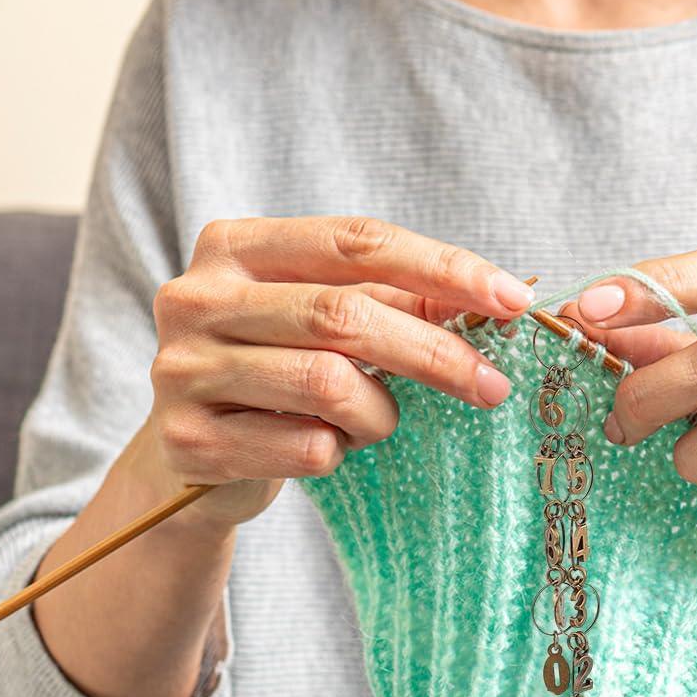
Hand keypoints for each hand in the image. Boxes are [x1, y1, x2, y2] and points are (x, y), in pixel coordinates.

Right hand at [146, 216, 534, 526]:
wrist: (190, 456)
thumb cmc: (276, 373)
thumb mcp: (328, 323)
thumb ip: (397, 301)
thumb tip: (495, 296)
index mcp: (234, 246)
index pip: (355, 240)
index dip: (443, 266)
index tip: (513, 298)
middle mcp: (196, 298)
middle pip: (344, 315)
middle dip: (436, 353)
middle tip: (494, 386)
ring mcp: (183, 370)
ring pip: (328, 385)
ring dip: (379, 414)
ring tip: (376, 422)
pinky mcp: (188, 441)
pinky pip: (305, 448)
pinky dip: (337, 453)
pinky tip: (323, 448)